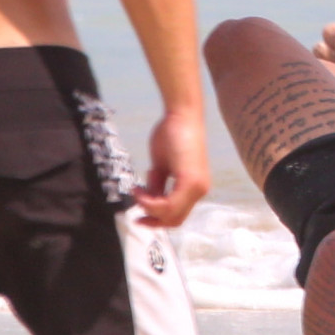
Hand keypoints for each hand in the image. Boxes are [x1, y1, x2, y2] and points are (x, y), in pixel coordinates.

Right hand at [135, 108, 209, 225]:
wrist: (182, 114)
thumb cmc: (171, 134)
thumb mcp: (161, 166)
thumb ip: (158, 185)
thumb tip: (149, 201)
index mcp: (194, 187)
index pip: (177, 215)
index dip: (157, 219)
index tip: (139, 215)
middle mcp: (199, 190)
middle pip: (174, 220)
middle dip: (152, 219)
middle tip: (135, 211)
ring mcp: (197, 187)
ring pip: (170, 214)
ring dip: (149, 206)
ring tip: (137, 190)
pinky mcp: (191, 181)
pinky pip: (169, 204)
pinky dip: (150, 201)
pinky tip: (139, 189)